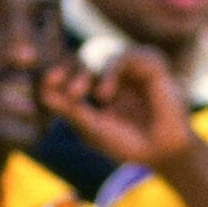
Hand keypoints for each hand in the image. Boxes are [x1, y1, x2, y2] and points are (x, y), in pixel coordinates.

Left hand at [39, 47, 195, 169]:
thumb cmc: (128, 143)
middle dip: (68, 71)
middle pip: (82, 56)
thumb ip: (71, 110)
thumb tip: (43, 94)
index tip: (43, 84)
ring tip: (79, 94)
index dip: (56, 72)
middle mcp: (112, 71)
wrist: (164, 154)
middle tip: (59, 87)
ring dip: (85, 71)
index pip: (71, 69)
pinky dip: (110, 71)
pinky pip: (124, 55)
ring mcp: (131, 65)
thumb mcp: (93, 129)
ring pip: (100, 52)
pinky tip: (105, 92)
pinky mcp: (151, 63)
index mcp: (96, 84)